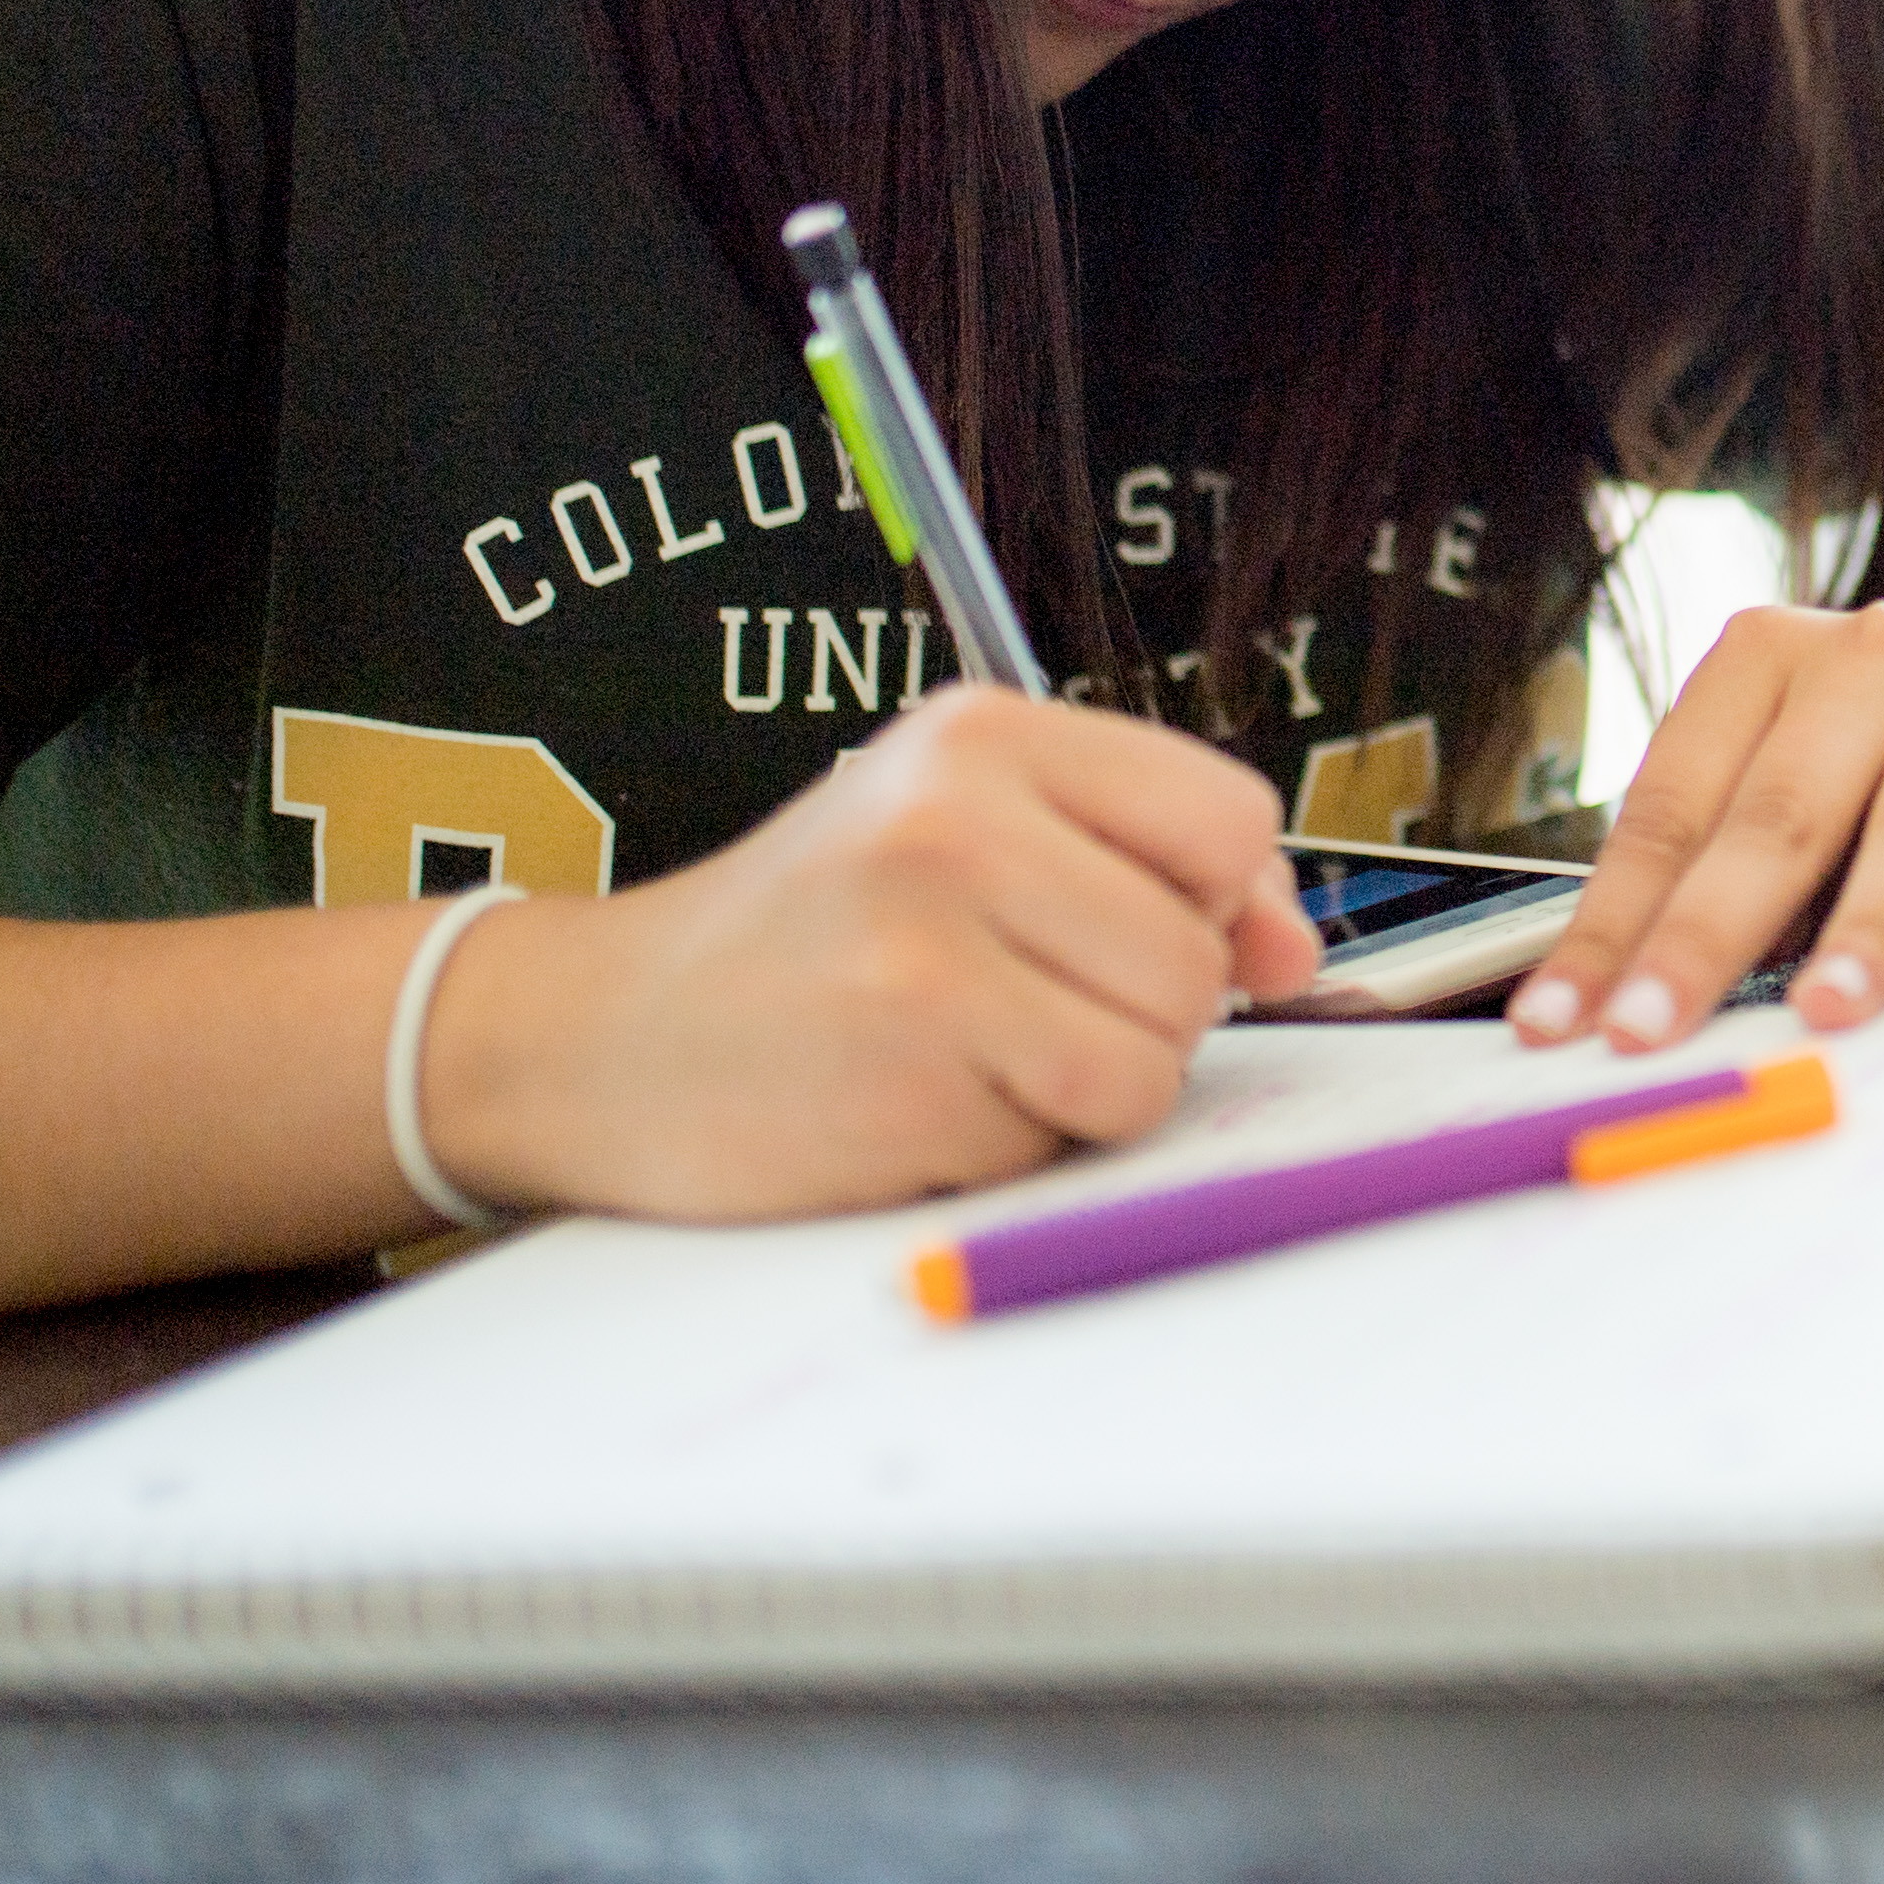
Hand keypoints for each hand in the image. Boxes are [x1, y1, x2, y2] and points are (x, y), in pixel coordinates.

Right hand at [419, 685, 1320, 1220]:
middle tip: (1013, 1005)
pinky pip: (1068, 1137)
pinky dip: (1017, 1147)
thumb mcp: (961, 840)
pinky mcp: (911, 1074)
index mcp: (985, 736)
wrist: (593, 1040)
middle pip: (1199, 957)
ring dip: (1087, 1089)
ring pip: (1156, 1057)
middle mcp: (958, 820)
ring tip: (967, 1054)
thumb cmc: (805, 942)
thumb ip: (1139, 868)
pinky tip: (918, 1103)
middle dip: (1140, 1013)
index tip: (1161, 937)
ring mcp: (930, 948)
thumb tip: (1290, 947)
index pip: (1229, 817)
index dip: (1225, 903)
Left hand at [1505, 603, 1883, 1052]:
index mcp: (1768, 654)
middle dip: (1708, 935)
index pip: (1675, 802)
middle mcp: (1874, 651)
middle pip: (1780, 810)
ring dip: (1865, 920)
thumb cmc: (1881, 776)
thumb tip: (1620, 1002)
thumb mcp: (1786, 799)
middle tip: (1655, 1028)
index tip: (1567, 1018)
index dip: (1615, 918)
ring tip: (1821, 1005)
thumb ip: (1715, 877)